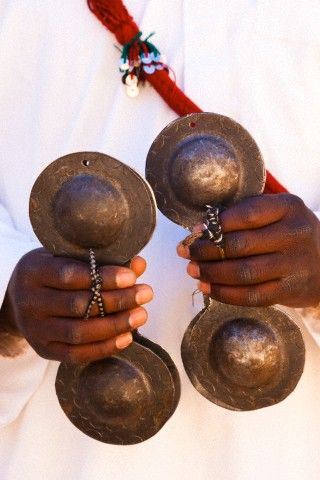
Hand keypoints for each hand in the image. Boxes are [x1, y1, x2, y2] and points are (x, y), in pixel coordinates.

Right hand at [0, 248, 152, 362]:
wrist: (19, 299)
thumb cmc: (51, 272)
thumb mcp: (68, 258)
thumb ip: (101, 261)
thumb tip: (139, 264)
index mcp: (34, 272)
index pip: (70, 276)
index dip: (103, 277)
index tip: (131, 277)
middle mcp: (30, 302)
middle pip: (78, 305)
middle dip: (117, 300)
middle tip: (146, 293)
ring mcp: (35, 329)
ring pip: (79, 332)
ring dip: (115, 325)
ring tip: (142, 315)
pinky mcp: (44, 350)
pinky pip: (76, 354)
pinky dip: (104, 348)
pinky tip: (127, 337)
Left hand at [177, 194, 319, 307]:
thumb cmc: (291, 233)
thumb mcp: (279, 213)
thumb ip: (248, 214)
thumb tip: (203, 228)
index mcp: (289, 208)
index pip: (247, 214)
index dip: (216, 224)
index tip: (195, 230)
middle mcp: (295, 234)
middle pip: (241, 245)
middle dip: (207, 250)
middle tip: (187, 253)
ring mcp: (295, 265)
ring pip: (244, 273)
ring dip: (212, 273)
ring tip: (193, 270)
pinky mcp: (290, 291)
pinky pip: (252, 296)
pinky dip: (225, 293)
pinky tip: (208, 287)